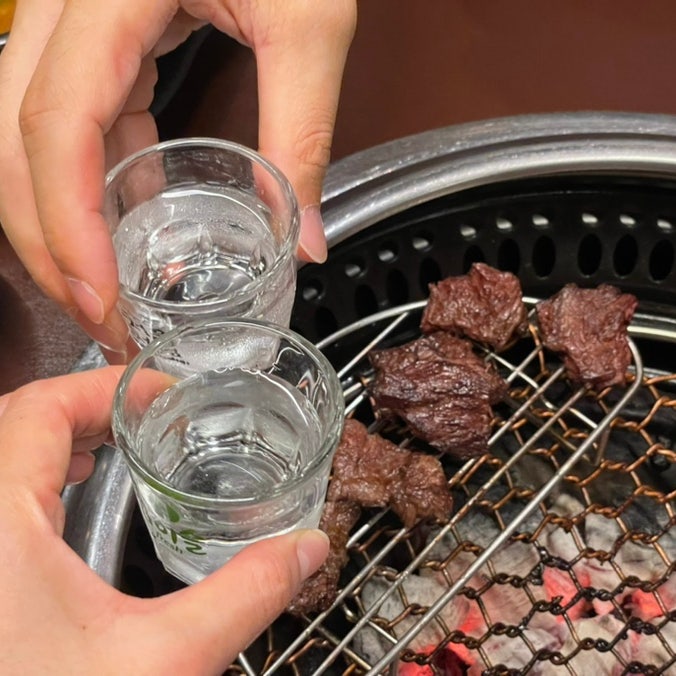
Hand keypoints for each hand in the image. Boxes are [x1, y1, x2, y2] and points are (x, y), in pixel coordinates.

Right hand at [0, 0, 356, 361]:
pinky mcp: (102, 41)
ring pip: (31, 137)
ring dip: (63, 221)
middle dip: (47, 240)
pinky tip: (134, 221)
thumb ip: (303, 130)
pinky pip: (77, 123)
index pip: (55, 123)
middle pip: (13, 141)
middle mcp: (68, 8)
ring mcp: (75, 24)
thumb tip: (302, 238)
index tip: (98, 293)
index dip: (66, 221)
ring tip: (109, 288)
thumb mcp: (309, 23)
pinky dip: (99, 184)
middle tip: (98, 313)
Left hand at [0, 367, 328, 672]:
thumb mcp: (164, 662)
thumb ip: (246, 595)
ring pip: (1, 457)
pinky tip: (66, 505)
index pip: (40, 408)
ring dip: (56, 438)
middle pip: (16, 421)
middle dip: (87, 407)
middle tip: (148, 416)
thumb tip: (307, 550)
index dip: (106, 387)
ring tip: (113, 446)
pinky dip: (32, 478)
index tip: (161, 395)